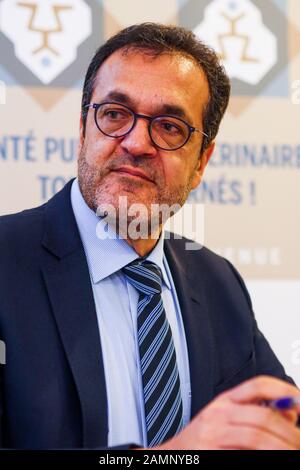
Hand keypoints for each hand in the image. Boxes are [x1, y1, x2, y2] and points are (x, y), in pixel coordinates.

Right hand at [156, 376, 299, 449]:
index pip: (257, 385)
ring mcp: (214, 435)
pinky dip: (263, 456)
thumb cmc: (201, 443)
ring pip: (257, 437)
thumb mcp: (226, 422)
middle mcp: (218, 414)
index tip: (299, 399)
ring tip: (292, 452)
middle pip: (263, 415)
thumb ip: (256, 414)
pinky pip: (244, 454)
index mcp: (225, 402)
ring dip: (281, 447)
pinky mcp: (212, 454)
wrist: (172, 456)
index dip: (282, 390)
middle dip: (290, 432)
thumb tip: (290, 413)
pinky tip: (271, 458)